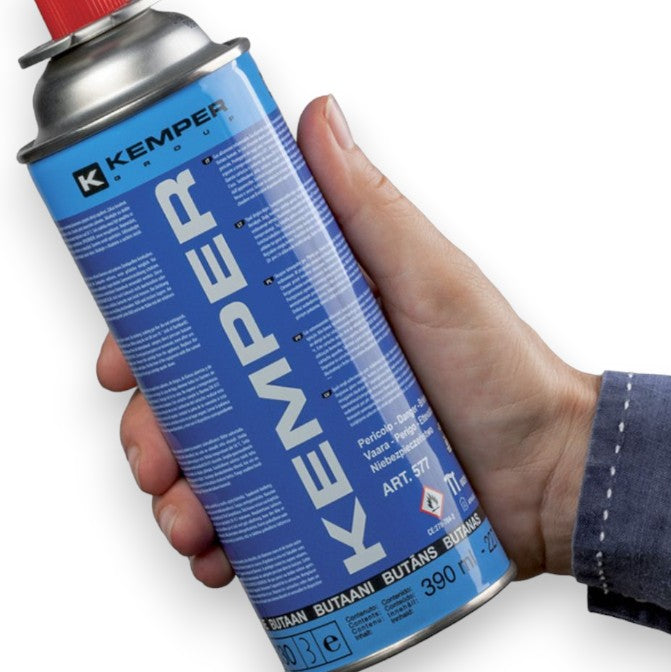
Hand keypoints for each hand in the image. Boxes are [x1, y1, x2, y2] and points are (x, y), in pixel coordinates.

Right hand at [97, 96, 600, 583]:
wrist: (551, 476)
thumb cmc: (502, 368)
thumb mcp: (432, 278)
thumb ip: (372, 207)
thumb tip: (314, 113)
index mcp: (306, 317)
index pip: (203, 320)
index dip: (147, 339)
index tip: (119, 364)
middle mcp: (295, 379)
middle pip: (190, 402)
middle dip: (151, 433)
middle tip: (154, 462)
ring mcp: (305, 447)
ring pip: (208, 470)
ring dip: (175, 498)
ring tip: (188, 524)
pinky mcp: (323, 508)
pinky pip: (252, 530)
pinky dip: (219, 546)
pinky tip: (214, 558)